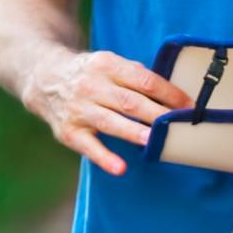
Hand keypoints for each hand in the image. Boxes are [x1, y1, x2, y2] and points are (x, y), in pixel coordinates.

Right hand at [28, 49, 191, 175]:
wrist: (44, 78)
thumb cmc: (89, 74)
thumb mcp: (109, 64)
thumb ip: (135, 76)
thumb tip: (171, 95)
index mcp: (107, 64)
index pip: (144, 80)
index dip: (168, 93)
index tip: (189, 107)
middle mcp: (91, 85)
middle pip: (130, 101)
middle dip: (158, 115)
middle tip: (180, 126)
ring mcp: (79, 108)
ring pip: (111, 121)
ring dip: (134, 132)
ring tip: (155, 142)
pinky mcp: (69, 131)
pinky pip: (88, 146)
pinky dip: (104, 157)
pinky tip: (120, 168)